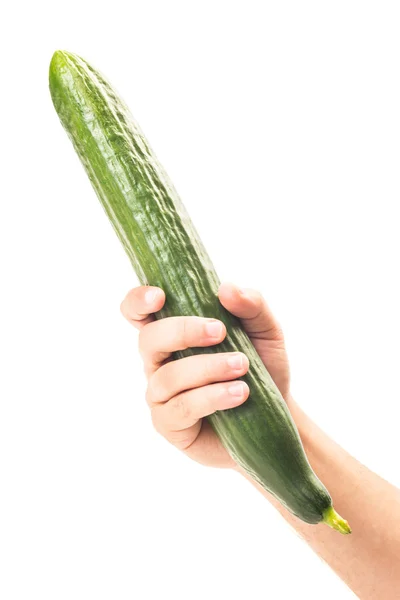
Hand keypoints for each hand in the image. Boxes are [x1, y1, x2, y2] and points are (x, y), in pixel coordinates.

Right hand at [120, 282, 289, 467]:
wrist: (275, 419)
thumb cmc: (262, 369)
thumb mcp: (267, 331)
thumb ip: (252, 305)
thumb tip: (226, 288)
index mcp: (174, 333)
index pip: (138, 312)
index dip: (138, 301)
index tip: (159, 296)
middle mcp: (160, 361)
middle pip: (148, 339)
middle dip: (182, 331)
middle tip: (219, 331)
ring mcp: (161, 395)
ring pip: (168, 376)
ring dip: (206, 368)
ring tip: (241, 366)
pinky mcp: (170, 425)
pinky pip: (180, 408)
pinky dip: (211, 397)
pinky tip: (239, 393)